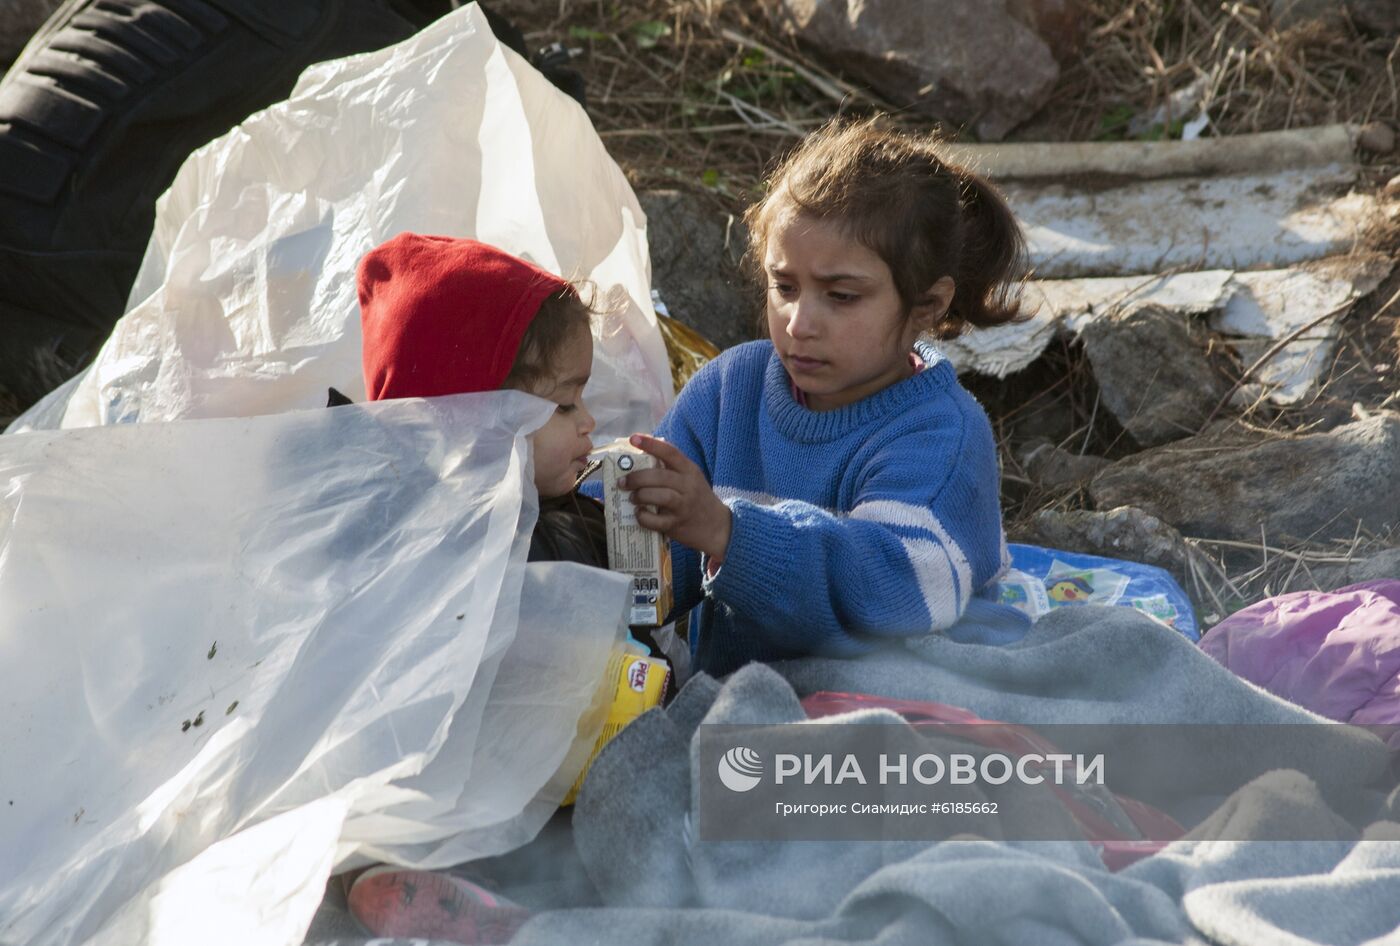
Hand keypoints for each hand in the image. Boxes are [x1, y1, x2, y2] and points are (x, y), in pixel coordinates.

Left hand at [618, 434, 731, 563]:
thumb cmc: (696, 498)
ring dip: (640, 496)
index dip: (651, 444)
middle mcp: (688, 486)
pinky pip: (657, 521)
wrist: (716, 526)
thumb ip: (669, 468)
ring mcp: (684, 506)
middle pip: (659, 476)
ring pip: (659, 496)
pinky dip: (643, 517)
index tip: (633, 439)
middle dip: (636, 478)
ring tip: (632, 498)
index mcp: (689, 470)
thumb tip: (636, 457)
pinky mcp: (678, 524)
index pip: (670, 452)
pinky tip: (639, 514)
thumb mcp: (689, 478)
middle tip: (622, 482)